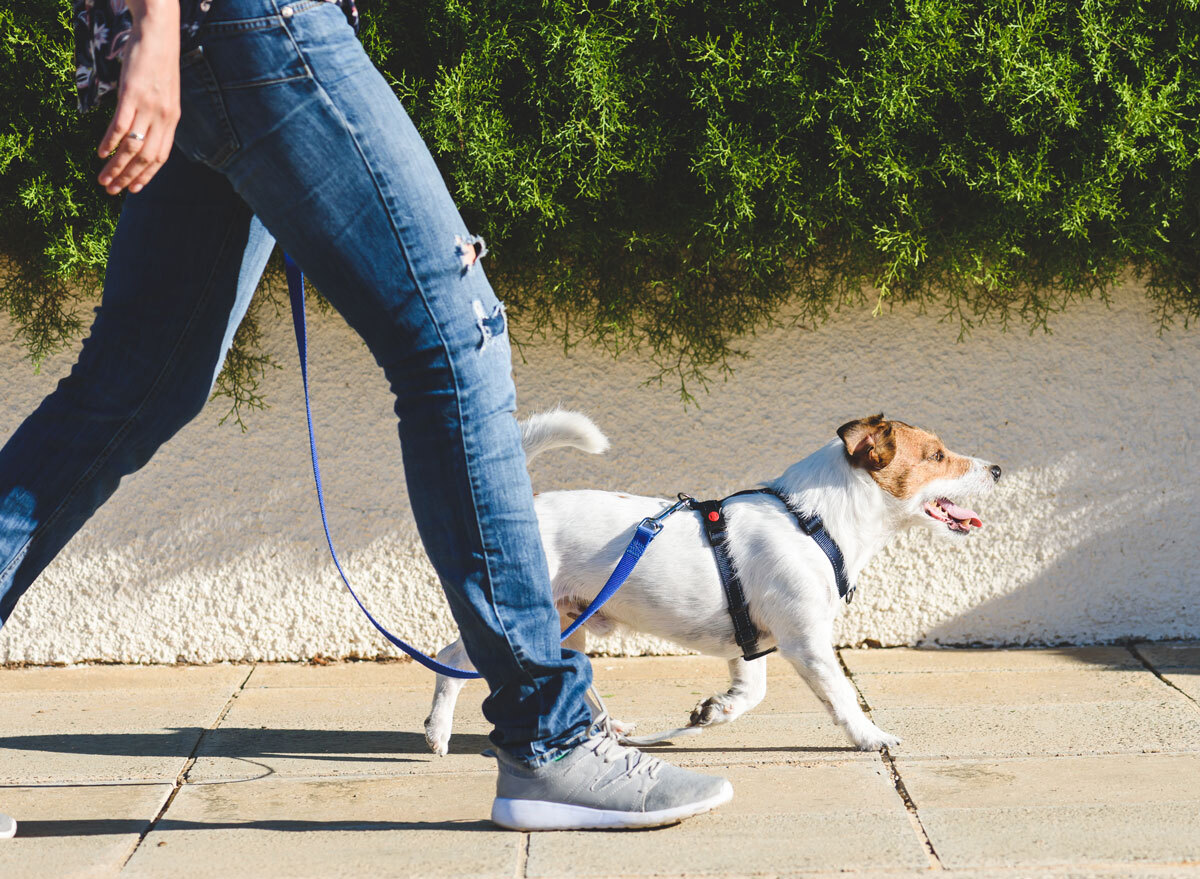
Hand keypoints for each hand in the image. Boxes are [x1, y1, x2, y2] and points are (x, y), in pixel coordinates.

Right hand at [97, 0, 180, 194]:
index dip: (148, 175)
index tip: (134, 190)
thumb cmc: (158, 64)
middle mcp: (163, 117)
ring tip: (103, 179)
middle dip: (128, 177)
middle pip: (146, 157)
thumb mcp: (165, 95)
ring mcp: (148, 106)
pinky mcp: (132, 94)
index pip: (161, 156)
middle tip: (112, 191)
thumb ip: (159, 116)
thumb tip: (147, 134)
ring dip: (116, 166)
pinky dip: (110, 141)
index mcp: (172, 120)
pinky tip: (101, 153)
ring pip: (132, 146)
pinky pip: (121, 124)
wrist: (159, 35)